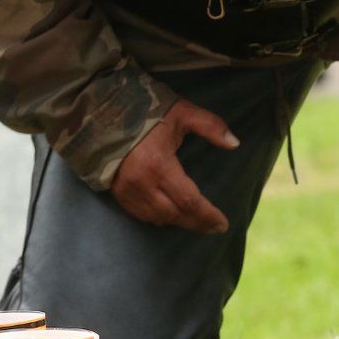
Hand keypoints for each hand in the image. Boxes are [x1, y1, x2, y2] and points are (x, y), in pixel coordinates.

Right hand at [109, 98, 238, 230]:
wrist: (102, 111)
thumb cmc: (145, 110)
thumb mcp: (182, 112)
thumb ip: (211, 126)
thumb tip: (235, 143)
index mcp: (159, 165)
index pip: (189, 201)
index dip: (207, 215)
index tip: (223, 224)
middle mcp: (141, 183)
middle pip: (174, 215)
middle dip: (196, 223)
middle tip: (213, 227)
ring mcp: (126, 190)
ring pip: (157, 218)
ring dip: (178, 222)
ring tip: (195, 221)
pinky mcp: (115, 191)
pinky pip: (140, 214)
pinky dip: (158, 218)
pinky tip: (170, 215)